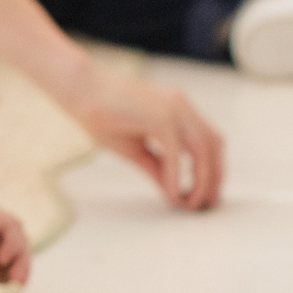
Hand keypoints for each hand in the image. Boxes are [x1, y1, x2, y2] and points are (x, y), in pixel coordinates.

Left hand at [0, 201, 30, 286]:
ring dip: (17, 267)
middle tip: (19, 281)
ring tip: (17, 284)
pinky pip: (1, 261)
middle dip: (21, 259)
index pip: (11, 226)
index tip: (2, 260)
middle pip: (18, 240)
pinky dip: (3, 271)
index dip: (13, 243)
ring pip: (14, 252)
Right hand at [63, 66, 223, 210]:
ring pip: (203, 149)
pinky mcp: (160, 116)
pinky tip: (172, 194)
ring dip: (202, 179)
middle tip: (205, 204)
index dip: (212, 169)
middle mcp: (181, 106)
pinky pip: (176, 152)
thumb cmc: (99, 114)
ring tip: (192, 203)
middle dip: (214, 177)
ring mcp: (173, 108)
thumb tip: (172, 191)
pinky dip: (176, 176)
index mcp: (178, 109)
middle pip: (214, 145)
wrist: (77, 88)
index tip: (205, 193)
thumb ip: (156, 166)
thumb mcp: (134, 147)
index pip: (209, 140)